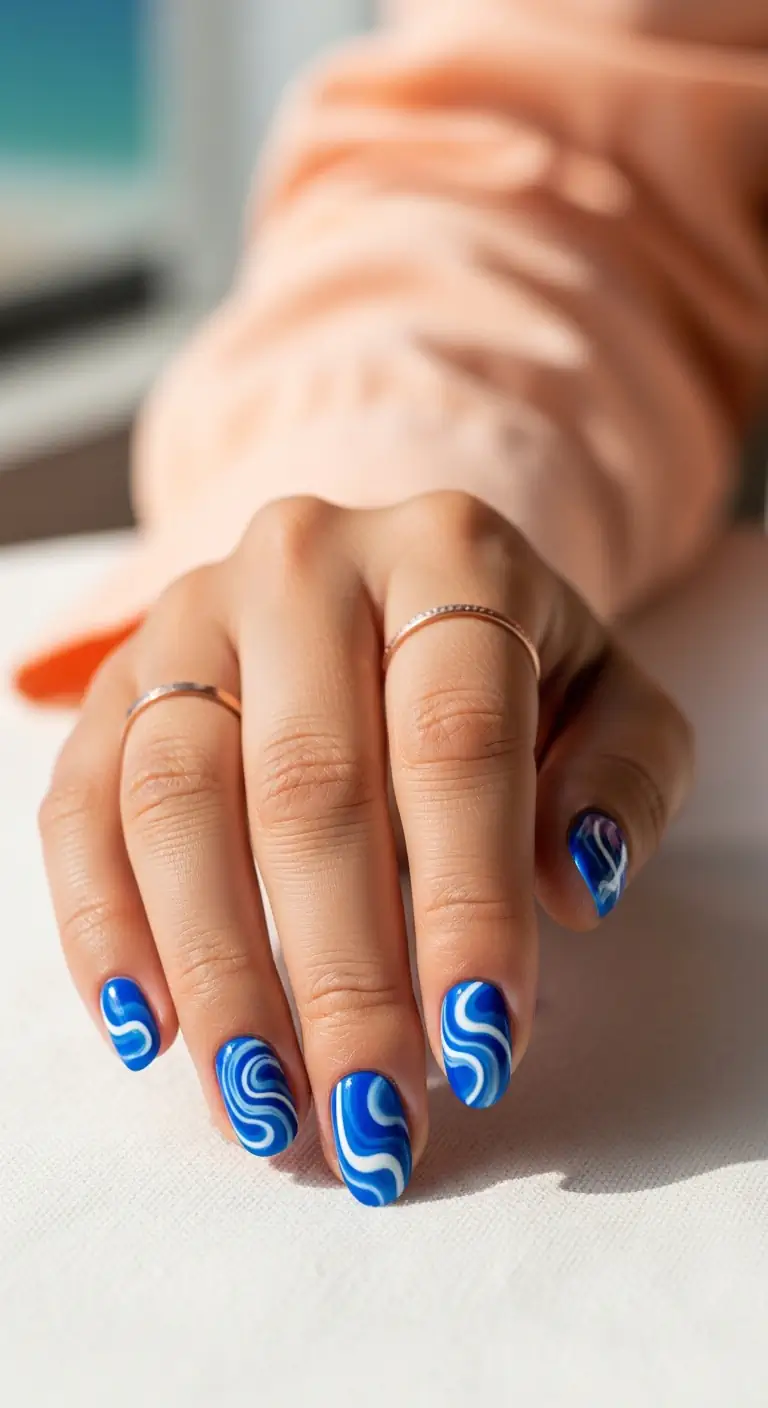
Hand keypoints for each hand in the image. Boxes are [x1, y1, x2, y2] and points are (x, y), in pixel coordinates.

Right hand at [39, 492, 692, 1205]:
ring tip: (267, 1106)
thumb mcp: (612, 699)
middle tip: (372, 1116)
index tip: (483, 1048)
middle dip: (342, 975)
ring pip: (179, 802)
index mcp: (448, 554)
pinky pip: (81, 805)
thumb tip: (576, 886)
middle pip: (308, 786)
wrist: (392, 586)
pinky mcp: (116, 679)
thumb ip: (622, 779)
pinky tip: (147, 1031)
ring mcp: (192, 615)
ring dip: (218, 973)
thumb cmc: (513, 670)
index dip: (469, 904)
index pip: (454, 742)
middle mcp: (303, 565)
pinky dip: (103, 925)